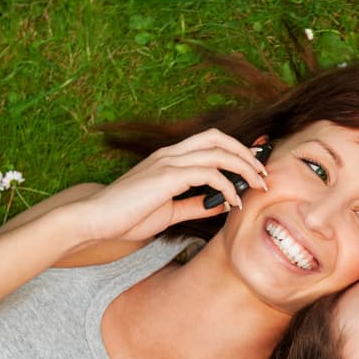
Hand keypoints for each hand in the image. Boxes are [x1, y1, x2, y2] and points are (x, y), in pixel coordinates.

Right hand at [71, 128, 268, 243]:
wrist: (95, 220)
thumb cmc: (126, 217)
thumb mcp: (169, 211)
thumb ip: (194, 205)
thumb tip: (218, 205)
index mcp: (169, 159)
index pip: (211, 142)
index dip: (237, 149)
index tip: (256, 167)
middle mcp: (170, 154)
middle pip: (219, 138)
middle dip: (246, 153)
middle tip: (264, 174)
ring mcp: (168, 162)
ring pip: (218, 152)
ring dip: (244, 168)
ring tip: (258, 186)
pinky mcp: (166, 177)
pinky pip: (208, 173)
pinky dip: (227, 186)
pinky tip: (233, 202)